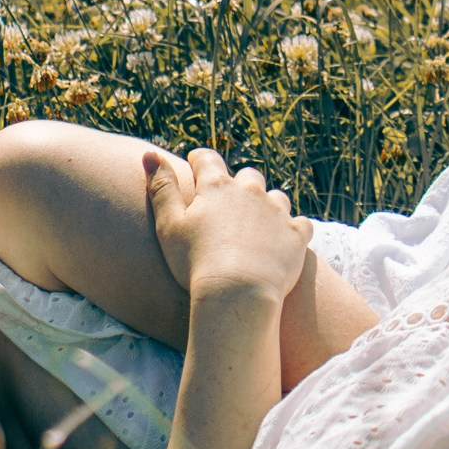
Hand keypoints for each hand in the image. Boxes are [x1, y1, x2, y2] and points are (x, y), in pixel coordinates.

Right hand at [144, 146, 312, 308]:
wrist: (237, 294)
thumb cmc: (195, 263)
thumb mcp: (169, 226)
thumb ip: (161, 188)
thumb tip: (148, 154)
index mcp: (216, 188)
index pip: (207, 160)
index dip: (200, 159)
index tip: (195, 161)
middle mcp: (250, 192)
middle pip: (248, 176)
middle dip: (239, 184)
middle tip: (230, 200)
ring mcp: (277, 212)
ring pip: (276, 197)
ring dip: (268, 205)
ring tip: (260, 221)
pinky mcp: (296, 235)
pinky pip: (300, 224)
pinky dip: (293, 229)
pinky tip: (286, 240)